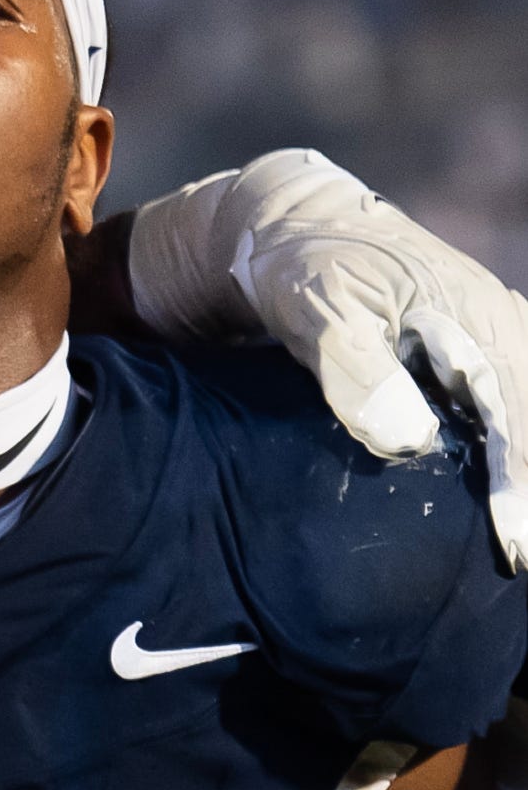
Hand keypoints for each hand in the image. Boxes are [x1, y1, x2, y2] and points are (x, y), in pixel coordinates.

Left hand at [121, 151, 527, 568]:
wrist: (285, 230)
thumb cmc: (302, 266)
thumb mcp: (320, 308)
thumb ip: (357, 370)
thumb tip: (407, 440)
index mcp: (484, 321)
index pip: (518, 419)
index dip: (515, 487)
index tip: (511, 545)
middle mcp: (503, 334)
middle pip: (526, 425)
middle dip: (522, 491)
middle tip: (512, 559)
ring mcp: (488, 350)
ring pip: (516, 424)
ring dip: (511, 480)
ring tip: (504, 546)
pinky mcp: (463, 370)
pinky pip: (496, 422)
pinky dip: (495, 463)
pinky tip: (485, 511)